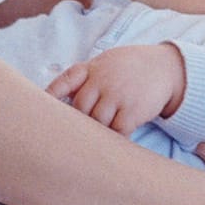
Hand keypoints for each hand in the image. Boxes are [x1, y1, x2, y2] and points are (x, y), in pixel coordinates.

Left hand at [45, 43, 184, 133]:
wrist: (165, 67)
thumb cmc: (129, 68)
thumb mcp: (106, 63)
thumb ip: (85, 78)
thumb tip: (55, 99)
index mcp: (92, 68)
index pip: (65, 81)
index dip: (50, 95)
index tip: (39, 112)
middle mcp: (102, 81)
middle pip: (79, 109)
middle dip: (78, 122)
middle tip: (75, 135)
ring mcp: (117, 96)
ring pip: (96, 123)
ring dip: (97, 132)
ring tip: (96, 139)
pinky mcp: (132, 111)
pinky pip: (115, 132)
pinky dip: (114, 138)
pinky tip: (115, 142)